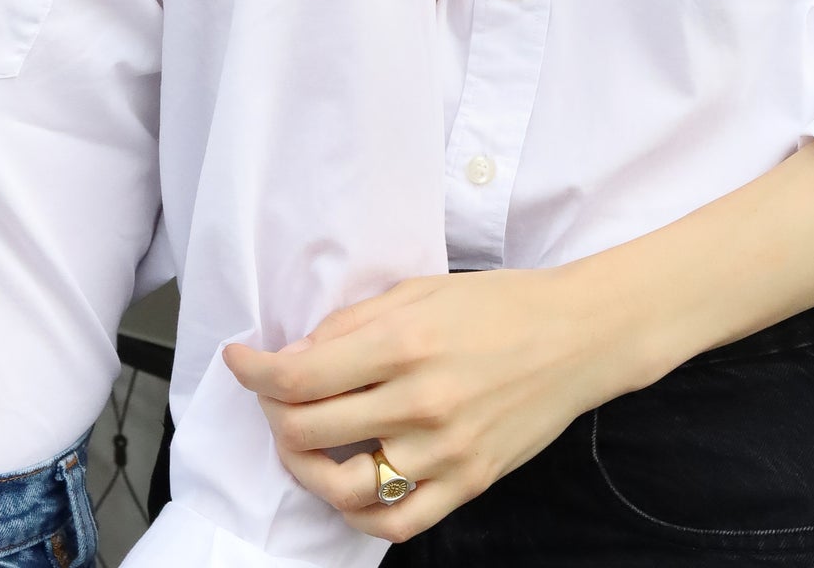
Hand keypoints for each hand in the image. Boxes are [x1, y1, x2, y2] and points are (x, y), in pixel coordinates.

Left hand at [223, 267, 613, 539]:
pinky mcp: (469, 483)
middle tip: (272, 396)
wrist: (574, 336)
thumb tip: (292, 357)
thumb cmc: (495, 304)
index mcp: (403, 343)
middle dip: (272, 414)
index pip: (299, 376)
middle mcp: (420, 402)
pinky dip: (358, 513)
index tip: (239, 361)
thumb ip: (349, 326)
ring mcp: (445, 451)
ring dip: (305, 469)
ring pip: (343, 487)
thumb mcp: (416, 292)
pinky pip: (397, 522)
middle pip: (307, 433)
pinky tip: (348, 486)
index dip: (253, 372)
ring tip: (302, 444)